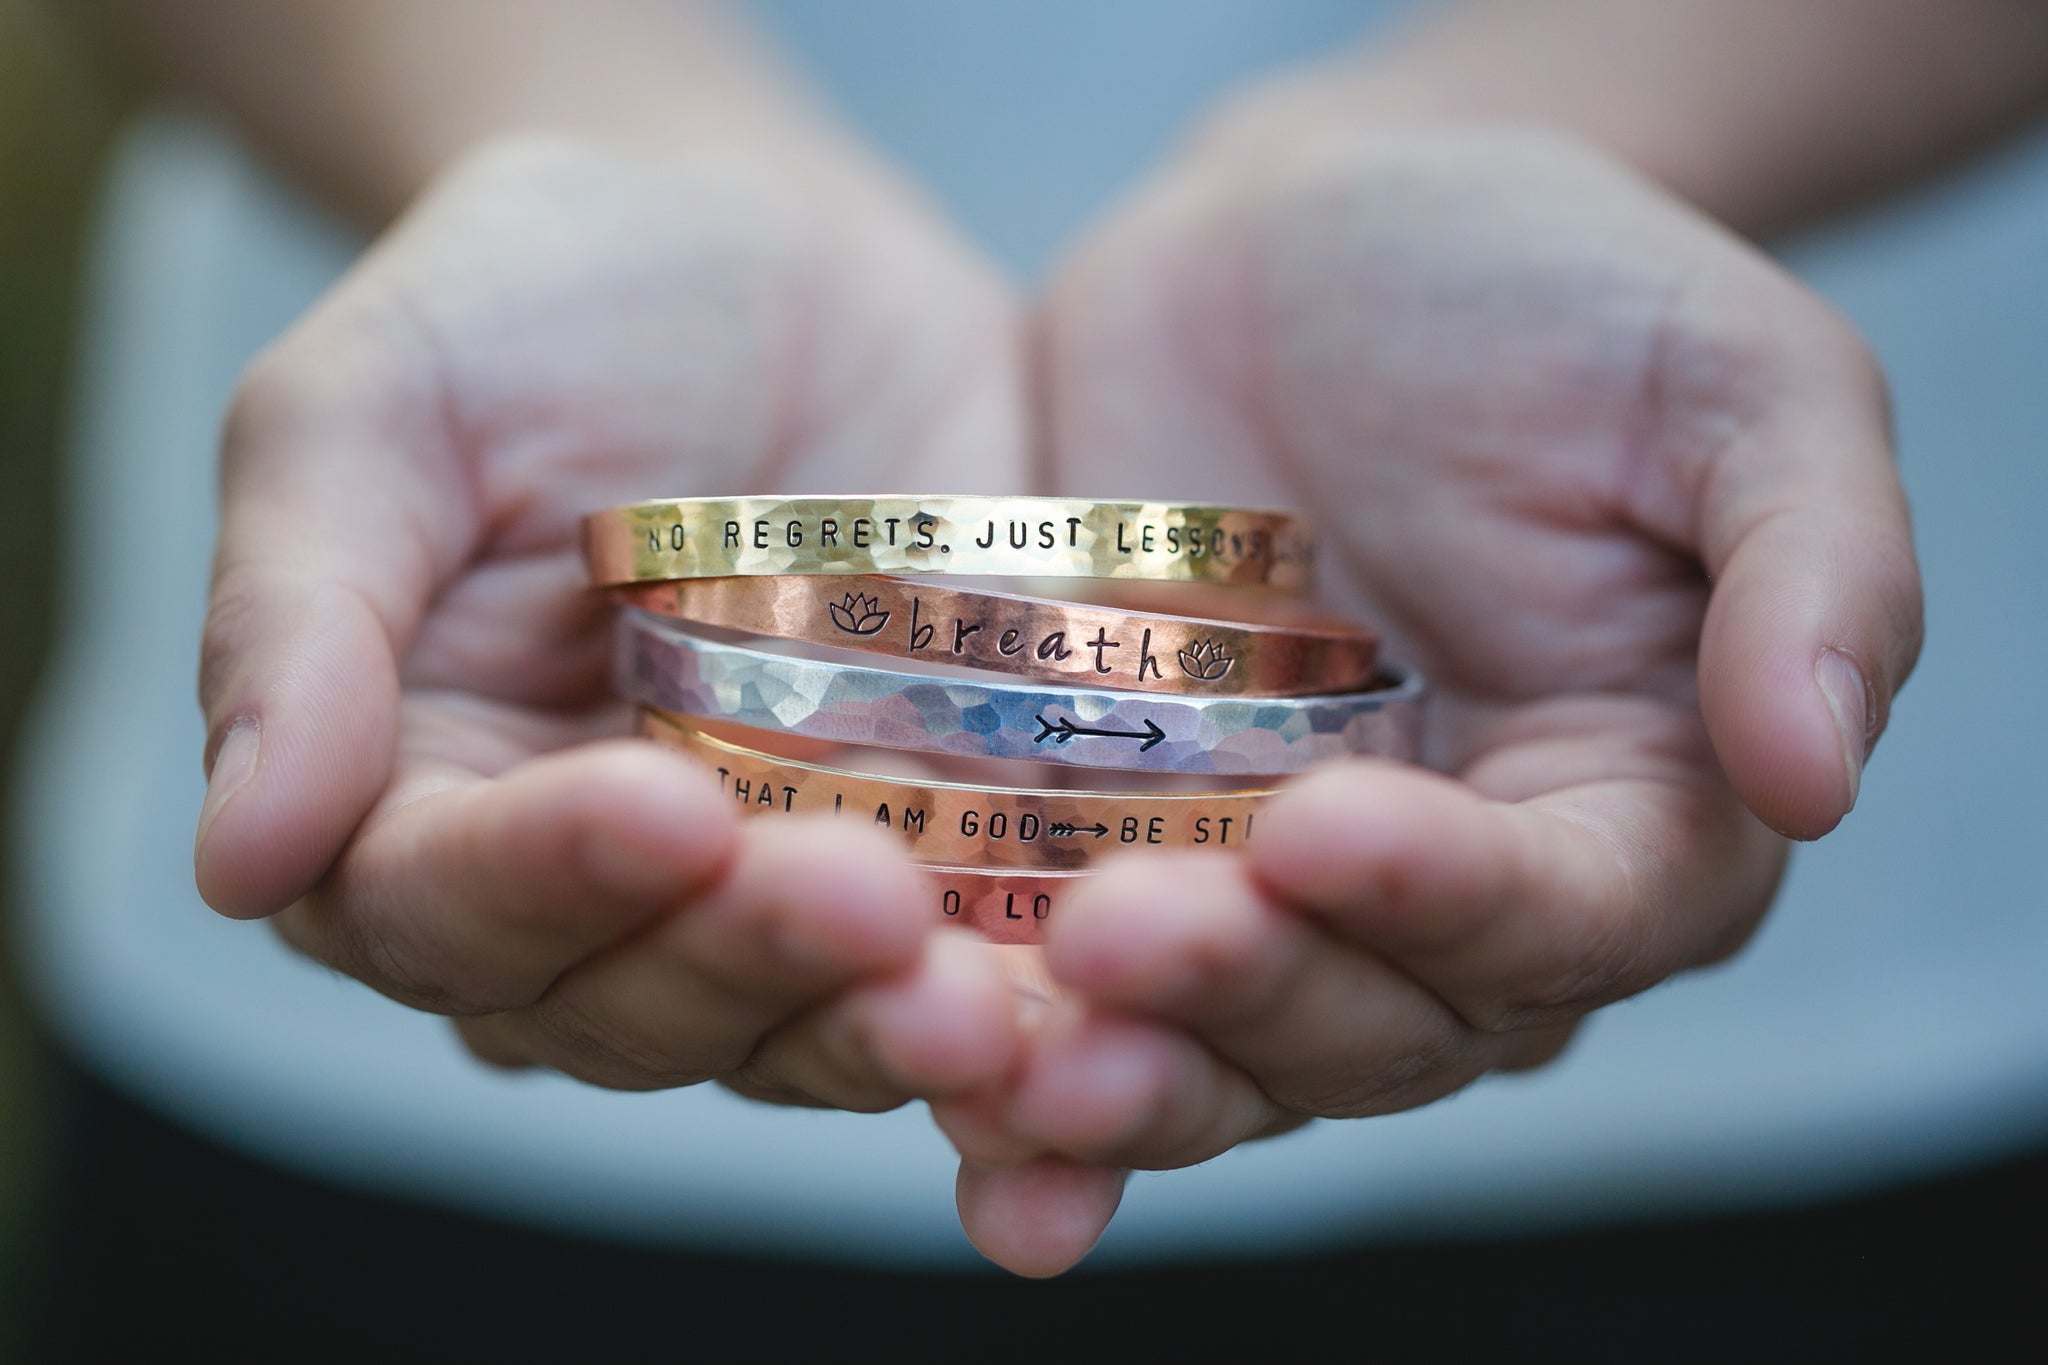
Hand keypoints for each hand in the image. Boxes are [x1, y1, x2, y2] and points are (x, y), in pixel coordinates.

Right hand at [194, 132, 1029, 1115]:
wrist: (763, 245)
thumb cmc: (537, 301)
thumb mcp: (376, 409)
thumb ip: (295, 621)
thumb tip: (236, 860)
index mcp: (423, 803)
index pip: (449, 904)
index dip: (549, 880)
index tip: (655, 808)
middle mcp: (596, 889)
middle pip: (638, 1002)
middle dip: (745, 963)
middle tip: (855, 904)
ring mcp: (772, 880)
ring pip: (804, 1021)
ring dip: (885, 1029)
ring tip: (978, 1002)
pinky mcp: (930, 850)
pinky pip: (966, 967)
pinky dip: (1023, 1014)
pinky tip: (1085, 1015)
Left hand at [941, 122, 1921, 1269]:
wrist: (1306, 237)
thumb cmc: (1549, 289)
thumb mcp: (1731, 384)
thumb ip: (1812, 572)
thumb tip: (1819, 775)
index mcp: (1628, 814)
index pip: (1561, 917)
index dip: (1448, 900)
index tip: (1322, 831)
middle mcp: (1451, 901)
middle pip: (1371, 1023)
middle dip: (1247, 998)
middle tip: (1122, 942)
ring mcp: (1266, 892)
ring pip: (1212, 1044)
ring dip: (1113, 1076)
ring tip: (1002, 1060)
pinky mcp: (1116, 850)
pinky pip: (1062, 978)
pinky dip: (1004, 1043)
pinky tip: (936, 1071)